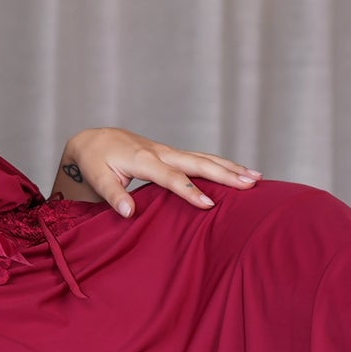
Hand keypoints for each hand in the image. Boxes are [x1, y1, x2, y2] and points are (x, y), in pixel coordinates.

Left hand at [55, 127, 261, 216]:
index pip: (172, 177)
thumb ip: (111, 194)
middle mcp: (161, 152)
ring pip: (205, 158)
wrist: (94, 140)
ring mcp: (169, 152)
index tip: (209, 205)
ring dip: (230, 167)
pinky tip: (239, 171)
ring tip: (257, 177)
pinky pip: (201, 158)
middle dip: (225, 173)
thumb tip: (128, 212)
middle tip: (251, 184)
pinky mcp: (172, 154)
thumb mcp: (95, 178)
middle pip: (198, 162)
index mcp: (143, 160)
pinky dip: (221, 164)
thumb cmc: (94, 161)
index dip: (190, 191)